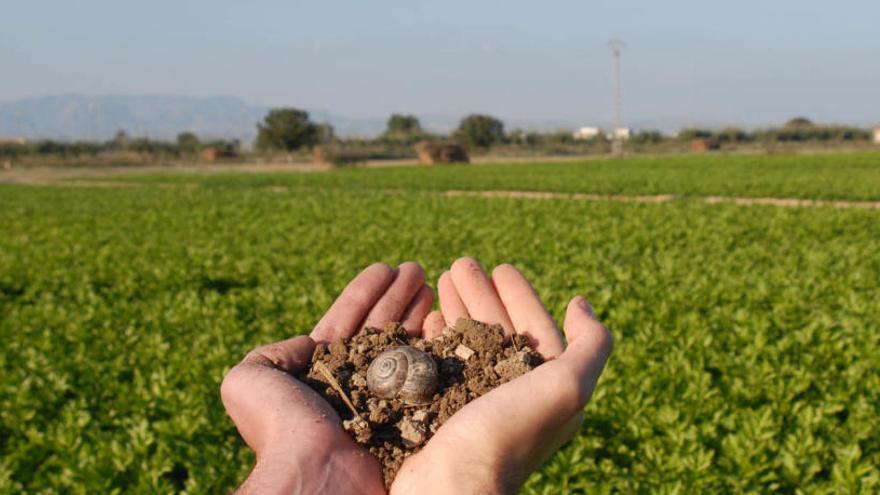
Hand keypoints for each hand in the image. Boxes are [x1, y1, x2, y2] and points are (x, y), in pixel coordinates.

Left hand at [221, 262, 433, 494]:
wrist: (313, 473)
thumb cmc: (280, 426)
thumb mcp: (249, 379)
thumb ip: (273, 353)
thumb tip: (309, 343)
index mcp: (318, 373)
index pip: (346, 322)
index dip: (365, 293)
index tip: (386, 268)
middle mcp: (352, 384)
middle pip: (380, 328)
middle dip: (397, 296)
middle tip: (417, 269)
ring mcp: (382, 398)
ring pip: (403, 345)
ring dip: (416, 311)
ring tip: (430, 283)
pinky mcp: (408, 415)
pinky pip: (423, 373)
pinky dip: (433, 344)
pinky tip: (443, 320)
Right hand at [392, 257, 612, 494]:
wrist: (451, 486)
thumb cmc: (509, 434)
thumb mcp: (567, 387)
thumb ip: (590, 345)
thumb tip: (581, 303)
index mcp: (544, 389)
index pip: (534, 329)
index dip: (519, 296)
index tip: (500, 267)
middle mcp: (511, 395)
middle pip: (496, 331)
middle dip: (481, 295)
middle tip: (460, 263)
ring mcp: (474, 402)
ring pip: (466, 342)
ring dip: (456, 308)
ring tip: (440, 279)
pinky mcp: (440, 409)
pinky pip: (439, 362)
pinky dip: (434, 336)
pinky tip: (426, 317)